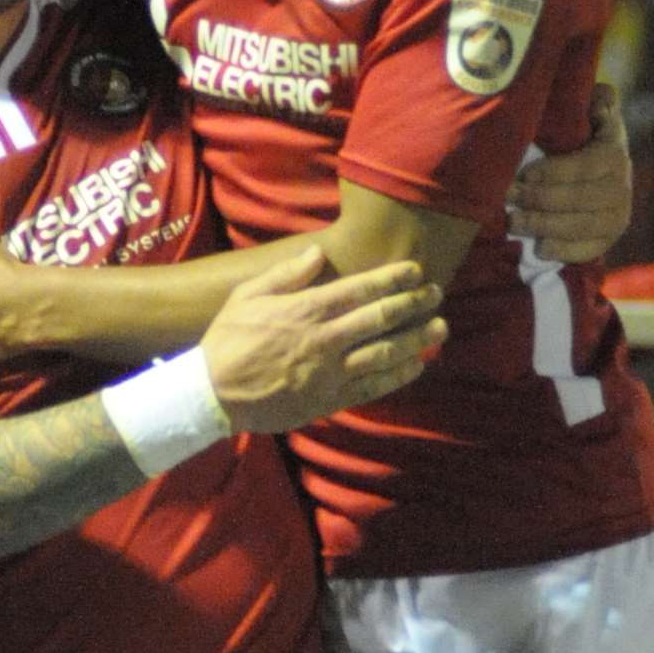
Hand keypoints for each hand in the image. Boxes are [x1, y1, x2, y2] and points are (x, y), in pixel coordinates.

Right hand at [202, 248, 445, 433]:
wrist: (213, 394)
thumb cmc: (227, 340)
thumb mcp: (247, 295)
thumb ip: (287, 274)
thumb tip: (319, 252)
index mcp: (305, 310)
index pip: (360, 290)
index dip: (392, 279)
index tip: (414, 271)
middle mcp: (324, 339)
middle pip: (380, 318)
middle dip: (413, 304)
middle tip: (436, 294)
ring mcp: (329, 372)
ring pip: (384, 353)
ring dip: (416, 339)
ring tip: (439, 327)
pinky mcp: (329, 400)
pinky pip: (372, 387)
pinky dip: (398, 375)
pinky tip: (416, 365)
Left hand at [506, 83, 632, 261]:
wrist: (603, 173)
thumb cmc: (582, 137)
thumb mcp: (591, 115)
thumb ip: (596, 104)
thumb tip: (600, 94)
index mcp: (613, 154)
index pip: (583, 166)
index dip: (552, 172)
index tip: (523, 173)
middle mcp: (621, 187)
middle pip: (579, 199)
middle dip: (539, 199)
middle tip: (507, 196)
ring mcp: (618, 216)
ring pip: (581, 225)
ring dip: (544, 225)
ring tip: (513, 222)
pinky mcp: (610, 238)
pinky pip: (590, 249)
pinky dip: (565, 250)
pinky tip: (540, 248)